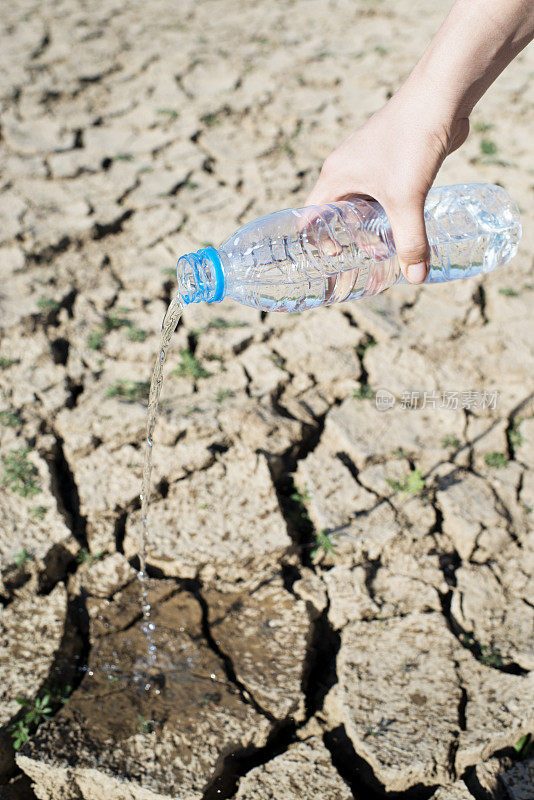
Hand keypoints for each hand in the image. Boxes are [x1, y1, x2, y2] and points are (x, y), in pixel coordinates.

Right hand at [305, 89, 468, 282]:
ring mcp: (369, 161)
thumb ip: (411, 241)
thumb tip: (416, 278)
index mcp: (335, 176)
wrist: (441, 96)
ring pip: (363, 202)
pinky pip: (383, 191)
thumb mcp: (407, 199)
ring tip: (389, 245)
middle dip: (350, 238)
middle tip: (371, 257)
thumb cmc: (411, 141)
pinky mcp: (392, 157)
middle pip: (338, 213)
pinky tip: (407, 221)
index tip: (338, 258)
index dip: (318, 241)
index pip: (310, 216)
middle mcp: (346, 168)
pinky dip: (390, 209)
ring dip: (372, 224)